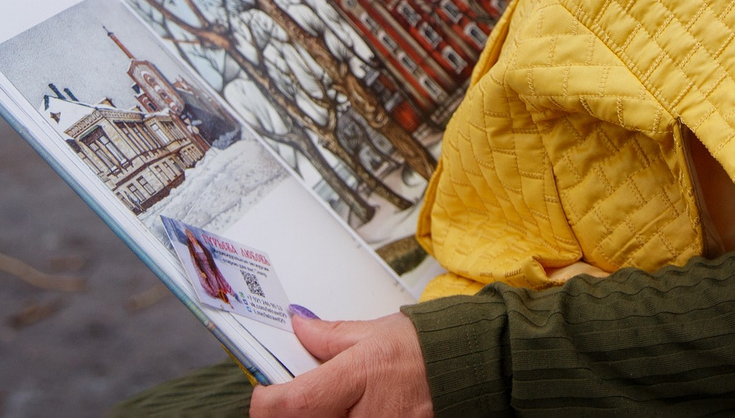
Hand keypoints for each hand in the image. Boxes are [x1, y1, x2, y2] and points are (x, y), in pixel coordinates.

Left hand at [249, 313, 433, 417]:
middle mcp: (368, 416)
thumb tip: (298, 325)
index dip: (266, 402)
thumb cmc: (428, 351)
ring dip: (320, 415)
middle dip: (294, 410)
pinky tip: (350, 410)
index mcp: (361, 375)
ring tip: (335, 401)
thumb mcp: (377, 332)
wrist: (470, 371)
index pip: (293, 404)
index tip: (264, 393)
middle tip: (299, 395)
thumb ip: (330, 336)